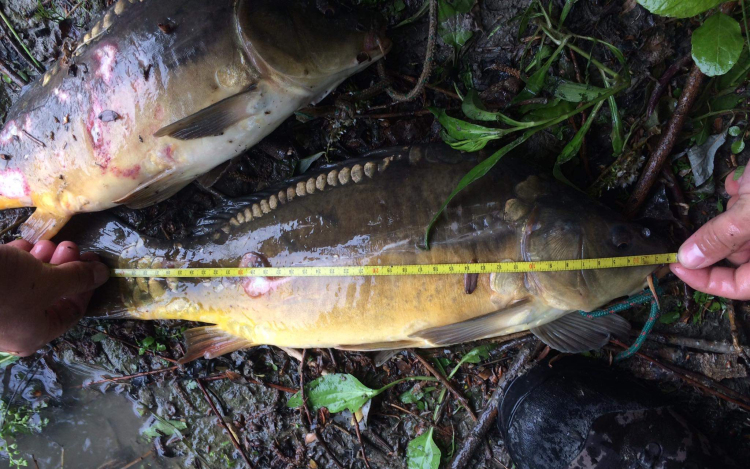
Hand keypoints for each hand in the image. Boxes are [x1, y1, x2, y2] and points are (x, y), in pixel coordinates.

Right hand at [0, 240, 108, 355]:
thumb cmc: (3, 286)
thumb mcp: (48, 280)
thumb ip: (78, 277)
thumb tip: (103, 275)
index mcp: (35, 334)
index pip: (72, 311)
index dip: (86, 284)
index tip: (92, 260)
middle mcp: (14, 329)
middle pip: (50, 296)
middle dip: (63, 268)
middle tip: (68, 246)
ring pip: (28, 285)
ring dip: (40, 261)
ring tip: (43, 243)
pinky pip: (6, 279)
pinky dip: (16, 261)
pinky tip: (18, 245)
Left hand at [670, 169, 749, 299]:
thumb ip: (721, 238)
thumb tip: (689, 259)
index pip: (742, 287)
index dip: (707, 281)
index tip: (677, 267)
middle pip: (742, 258)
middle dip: (721, 239)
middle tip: (707, 223)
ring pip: (744, 231)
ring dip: (733, 214)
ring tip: (742, 193)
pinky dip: (742, 196)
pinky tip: (743, 182)